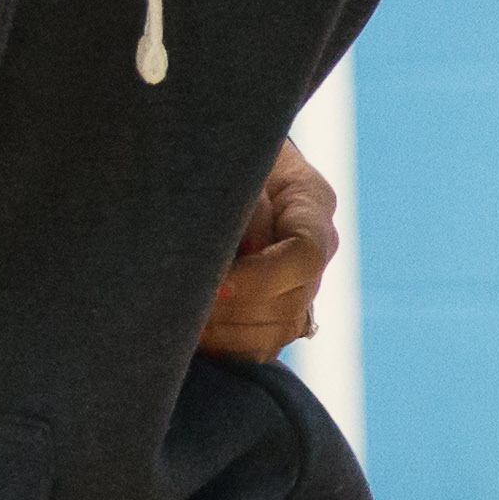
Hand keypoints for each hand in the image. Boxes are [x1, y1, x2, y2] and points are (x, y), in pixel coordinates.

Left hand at [198, 135, 342, 365]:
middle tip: (182, 306)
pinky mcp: (279, 309)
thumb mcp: (227, 163)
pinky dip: (225, 347)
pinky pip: (262, 346)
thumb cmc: (216, 152)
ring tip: (182, 321)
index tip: (215, 284)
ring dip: (227, 334)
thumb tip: (243, 254)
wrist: (217, 164)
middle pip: (292, 301)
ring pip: (279, 331)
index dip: (262, 278)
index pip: (307, 253)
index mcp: (310, 202)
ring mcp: (303, 281)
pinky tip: (190, 334)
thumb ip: (240, 202)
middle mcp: (317, 246)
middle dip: (234, 311)